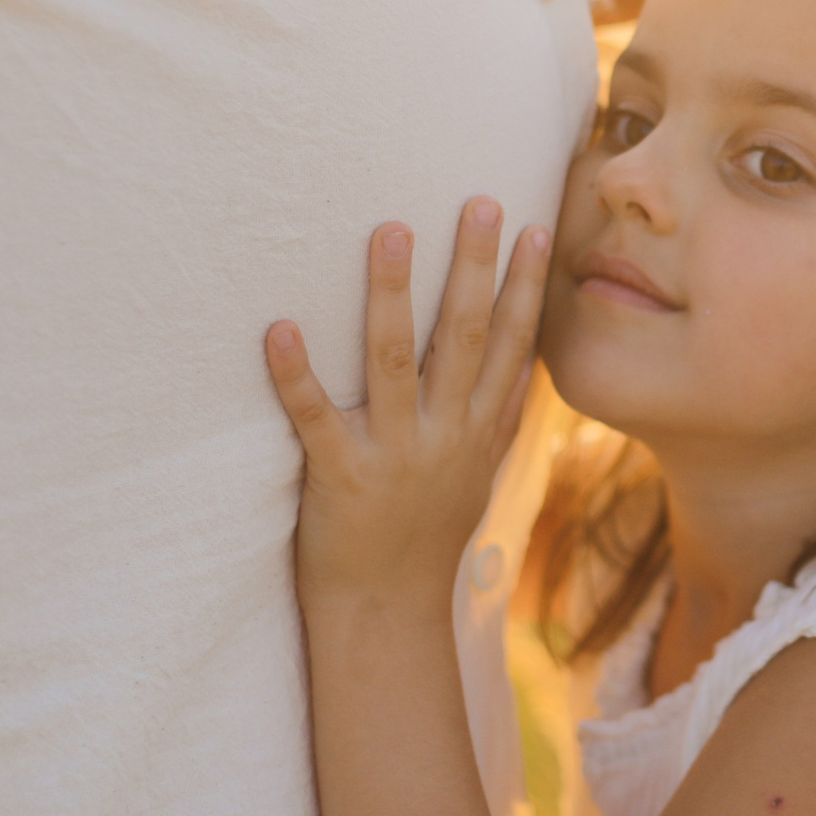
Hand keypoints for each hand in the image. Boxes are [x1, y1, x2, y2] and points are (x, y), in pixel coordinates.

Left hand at [264, 200, 550, 619]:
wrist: (385, 614)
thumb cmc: (424, 538)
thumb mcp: (477, 476)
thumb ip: (498, 418)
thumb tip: (528, 366)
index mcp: (476, 431)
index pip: (513, 345)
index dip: (526, 287)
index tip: (537, 228)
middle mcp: (444, 436)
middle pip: (465, 338)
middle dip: (475, 267)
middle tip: (479, 201)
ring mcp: (393, 455)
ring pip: (395, 361)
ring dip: (392, 293)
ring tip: (392, 230)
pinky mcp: (339, 478)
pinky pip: (315, 418)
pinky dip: (296, 374)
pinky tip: (279, 327)